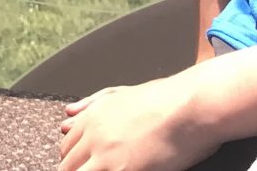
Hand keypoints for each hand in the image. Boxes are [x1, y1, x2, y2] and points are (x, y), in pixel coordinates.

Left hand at [58, 72, 217, 170]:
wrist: (190, 107)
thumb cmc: (164, 99)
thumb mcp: (122, 94)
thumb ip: (91, 104)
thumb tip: (68, 115)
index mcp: (91, 118)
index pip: (66, 149)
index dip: (76, 160)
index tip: (88, 164)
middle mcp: (94, 138)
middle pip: (68, 167)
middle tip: (102, 168)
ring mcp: (107, 158)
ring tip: (115, 170)